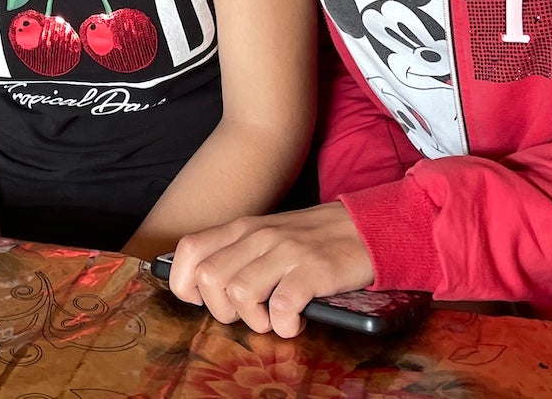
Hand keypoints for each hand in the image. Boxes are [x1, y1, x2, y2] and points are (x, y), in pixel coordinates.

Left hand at [168, 201, 373, 336]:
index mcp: (242, 228)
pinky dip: (285, 325)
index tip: (205, 301)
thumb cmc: (312, 239)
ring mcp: (286, 251)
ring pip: (239, 293)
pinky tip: (296, 321)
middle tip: (248, 314)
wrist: (366, 226)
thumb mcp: (267, 236)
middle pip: (208, 278)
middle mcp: (259, 236)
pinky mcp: (314, 270)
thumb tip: (201, 285)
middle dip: (221, 310)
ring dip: (254, 320)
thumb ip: (236, 253)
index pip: (189, 250)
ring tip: (273, 319)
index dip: (185, 283)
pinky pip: (282, 307)